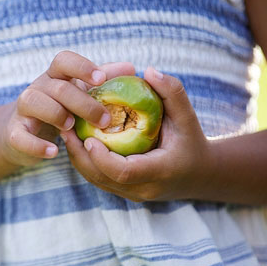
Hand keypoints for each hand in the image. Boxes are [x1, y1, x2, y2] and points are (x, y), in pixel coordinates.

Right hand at [1, 51, 135, 167]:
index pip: (64, 60)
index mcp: (55, 77)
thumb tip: (131, 69)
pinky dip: (36, 145)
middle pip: (58, 87)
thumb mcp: (80, 95)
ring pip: (33, 102)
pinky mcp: (14, 132)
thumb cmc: (60, 111)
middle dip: (83, 103)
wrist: (22, 133)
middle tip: (106, 121)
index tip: (101, 80)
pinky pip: (20, 136)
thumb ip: (104, 82)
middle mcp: (37, 88)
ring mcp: (23, 110)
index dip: (82, 67)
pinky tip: (53, 153)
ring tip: (72, 128)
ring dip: (56, 114)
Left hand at [61, 67, 210, 201]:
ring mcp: (132, 195)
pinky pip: (97, 179)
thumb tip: (148, 70)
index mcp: (160, 171)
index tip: (88, 137)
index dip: (102, 157)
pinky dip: (85, 161)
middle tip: (66, 128)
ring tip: (66, 131)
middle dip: (80, 154)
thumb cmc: (192, 141)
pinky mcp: (123, 193)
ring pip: (95, 180)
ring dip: (78, 157)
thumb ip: (172, 92)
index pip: (124, 171)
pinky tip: (76, 140)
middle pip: (102, 177)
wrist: (199, 175)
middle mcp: (144, 189)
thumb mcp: (187, 117)